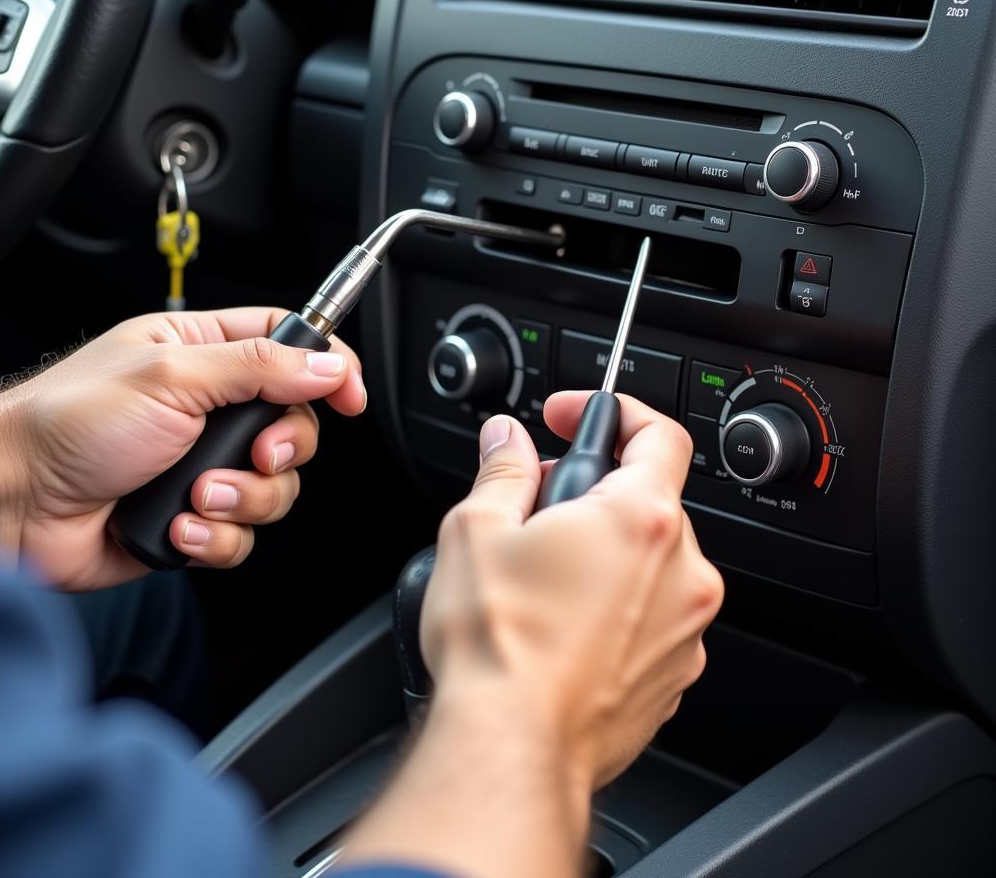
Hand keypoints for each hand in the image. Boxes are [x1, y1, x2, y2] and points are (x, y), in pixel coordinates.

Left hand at [0, 308, 364, 589]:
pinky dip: (215, 537)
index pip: (291, 345)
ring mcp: (203, 466)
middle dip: (282, 451)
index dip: (329, 368)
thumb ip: (259, 366)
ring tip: (195, 494)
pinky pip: (242, 535)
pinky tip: (178, 526)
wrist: (14, 504)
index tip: (349, 396)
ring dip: (242, 499)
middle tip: (253, 454)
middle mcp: (211, 409)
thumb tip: (326, 364)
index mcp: (205, 353)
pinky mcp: (194, 517)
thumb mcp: (171, 374)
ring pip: (276, 488)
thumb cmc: (68, 423)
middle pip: (295, 427)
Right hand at [345, 394, 721, 877]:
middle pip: (651, 500)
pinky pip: (654, 616)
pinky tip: (564, 624)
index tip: (576, 418)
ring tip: (545, 575)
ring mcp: (685, 629)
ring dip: (608, 551)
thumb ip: (503, 469)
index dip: (616, 413)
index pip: (659, 434)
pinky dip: (619, 605)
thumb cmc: (497, 645)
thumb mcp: (477, 530)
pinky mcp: (675, 674)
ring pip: (652, 561)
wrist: (510, 749)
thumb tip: (507, 439)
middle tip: (540, 507)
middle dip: (596, 492)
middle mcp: (681, 571)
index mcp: (640, 518)